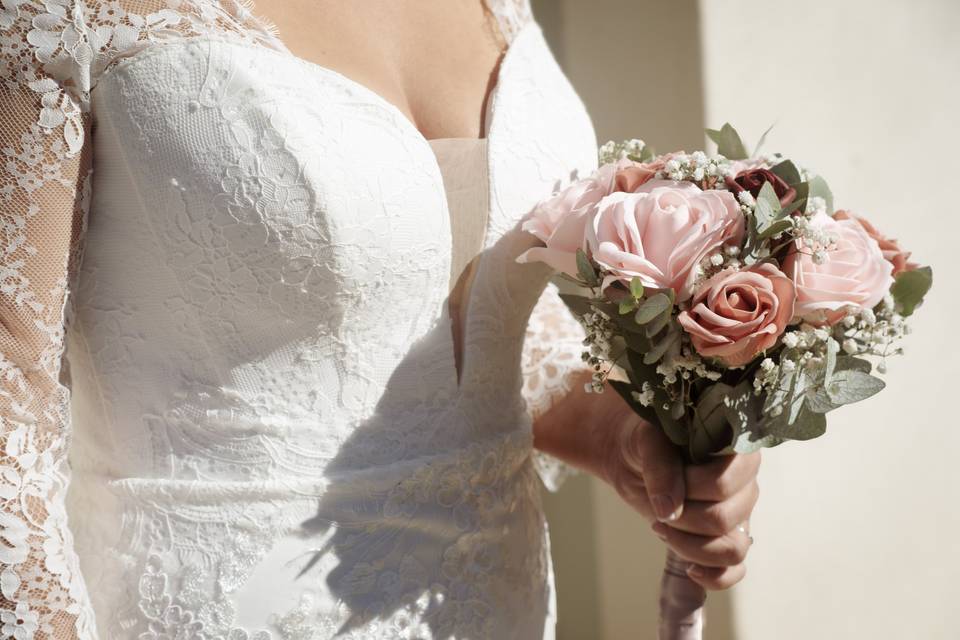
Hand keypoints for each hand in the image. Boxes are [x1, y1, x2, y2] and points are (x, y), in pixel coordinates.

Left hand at [593, 399, 760, 590]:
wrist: (636, 460)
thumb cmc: (648, 444)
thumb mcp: (648, 443)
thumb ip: (661, 468)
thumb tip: (669, 510)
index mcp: (736, 452)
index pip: (723, 484)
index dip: (688, 489)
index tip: (663, 482)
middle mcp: (746, 484)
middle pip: (724, 519)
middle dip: (682, 519)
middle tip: (658, 508)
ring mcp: (741, 514)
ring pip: (732, 549)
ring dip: (690, 546)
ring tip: (662, 528)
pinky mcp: (728, 538)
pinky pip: (735, 570)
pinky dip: (714, 577)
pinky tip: (689, 569)